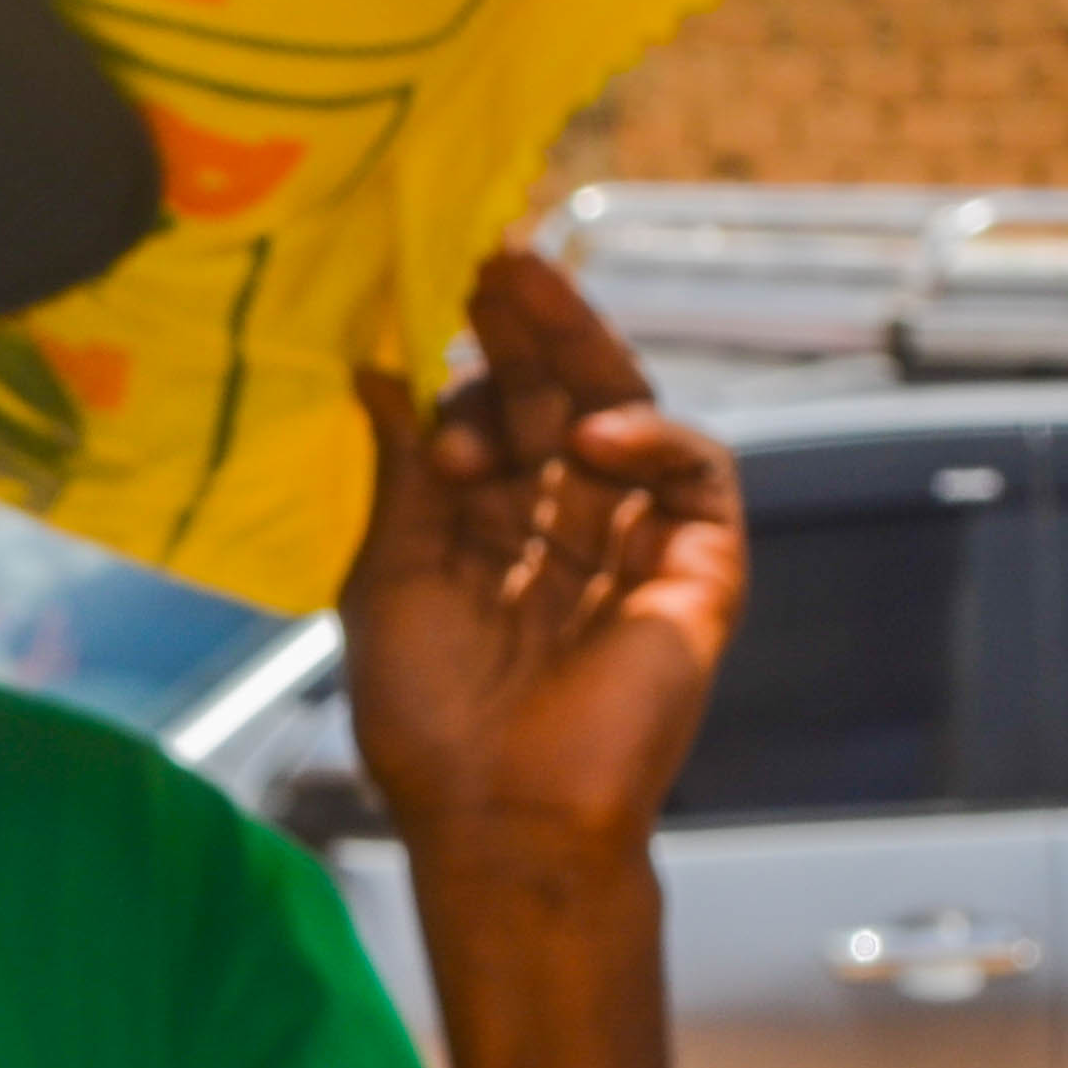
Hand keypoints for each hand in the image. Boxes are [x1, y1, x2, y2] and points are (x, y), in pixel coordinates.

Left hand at [340, 249, 743, 872]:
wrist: (498, 814)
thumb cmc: (429, 715)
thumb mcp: (388, 569)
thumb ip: (392, 469)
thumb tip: (369, 369)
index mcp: (491, 521)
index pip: (489, 408)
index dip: (464, 355)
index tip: (422, 290)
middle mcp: (564, 518)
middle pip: (555, 393)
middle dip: (522, 325)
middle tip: (487, 253)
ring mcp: (634, 539)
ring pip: (623, 411)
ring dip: (575, 351)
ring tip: (519, 295)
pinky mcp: (698, 568)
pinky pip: (694, 475)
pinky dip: (652, 439)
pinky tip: (594, 434)